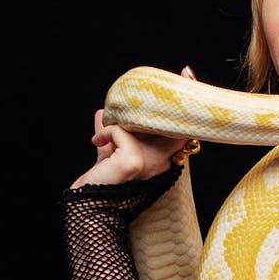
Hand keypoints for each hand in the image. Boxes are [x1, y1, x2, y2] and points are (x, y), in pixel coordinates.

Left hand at [71, 65, 198, 188]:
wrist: (88, 208)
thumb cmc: (101, 185)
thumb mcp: (109, 153)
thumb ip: (112, 134)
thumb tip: (102, 112)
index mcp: (161, 158)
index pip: (179, 130)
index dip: (184, 107)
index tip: (190, 76)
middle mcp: (162, 159)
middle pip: (173, 123)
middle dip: (183, 93)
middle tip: (187, 71)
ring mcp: (151, 159)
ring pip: (139, 122)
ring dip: (117, 125)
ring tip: (103, 139)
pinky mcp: (135, 159)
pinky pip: (117, 130)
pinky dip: (104, 133)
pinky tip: (97, 145)